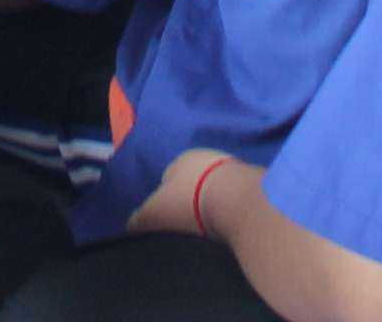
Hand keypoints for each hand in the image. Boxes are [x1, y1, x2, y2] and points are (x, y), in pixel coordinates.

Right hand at [128, 151, 249, 240]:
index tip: (169, 218)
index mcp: (182, 158)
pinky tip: (228, 221)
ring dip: (213, 202)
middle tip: (190, 222)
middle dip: (191, 198)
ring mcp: (232, 167)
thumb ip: (140, 218)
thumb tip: (129, 224)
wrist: (239, 200)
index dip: (166, 197)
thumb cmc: (190, 201)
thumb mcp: (156, 212)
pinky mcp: (252, 181)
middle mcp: (207, 157)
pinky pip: (234, 195)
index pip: (168, 177)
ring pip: (216, 187)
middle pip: (194, 181)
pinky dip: (230, 206)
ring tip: (210, 225)